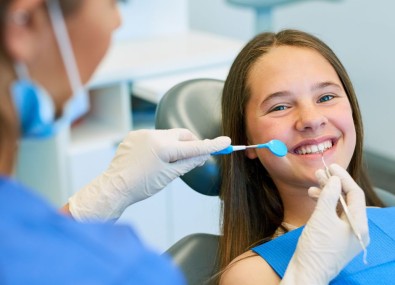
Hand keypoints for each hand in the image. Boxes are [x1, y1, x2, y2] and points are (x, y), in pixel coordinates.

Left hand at [68, 128, 230, 220]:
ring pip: (168, 135)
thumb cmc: (141, 186)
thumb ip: (188, 163)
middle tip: (195, 157)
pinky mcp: (133, 135)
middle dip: (191, 144)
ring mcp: (142, 134)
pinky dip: (159, 144)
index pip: (194, 146)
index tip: (225, 141)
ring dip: (174, 145)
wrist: (114, 187)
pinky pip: (153, 136)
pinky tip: (153, 159)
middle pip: (182, 135)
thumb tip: (203, 155)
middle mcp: (153, 136)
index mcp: (163, 147)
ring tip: (167, 162)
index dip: (211, 145)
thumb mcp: (169, 176)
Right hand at [281, 164, 368, 284]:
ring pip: (338, 207)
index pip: (355, 195)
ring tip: (313, 185)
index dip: (343, 178)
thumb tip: (334, 179)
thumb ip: (328, 195)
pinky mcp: (335, 236)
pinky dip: (324, 205)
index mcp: (359, 225)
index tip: (331, 167)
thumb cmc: (315, 248)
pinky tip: (314, 198)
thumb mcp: (321, 218)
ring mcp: (346, 234)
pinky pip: (333, 215)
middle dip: (333, 185)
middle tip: (319, 173)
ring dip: (326, 194)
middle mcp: (356, 229)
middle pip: (347, 200)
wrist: (306, 272)